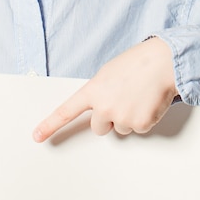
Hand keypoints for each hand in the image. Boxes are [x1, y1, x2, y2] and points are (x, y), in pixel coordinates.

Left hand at [33, 37, 177, 141]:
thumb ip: (98, 92)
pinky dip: (143, 118)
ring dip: (127, 117)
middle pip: (98, 128)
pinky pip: (138, 129)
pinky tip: (147, 101)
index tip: (37, 136)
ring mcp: (122, 117)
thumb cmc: (136, 63)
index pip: (66, 111)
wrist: (162, 62)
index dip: (50, 125)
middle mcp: (104, 107)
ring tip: (137, 96)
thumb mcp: (107, 74)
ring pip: (120, 129)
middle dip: (108, 118)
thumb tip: (99, 108)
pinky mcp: (140, 125)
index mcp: (93, 91)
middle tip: (122, 99)